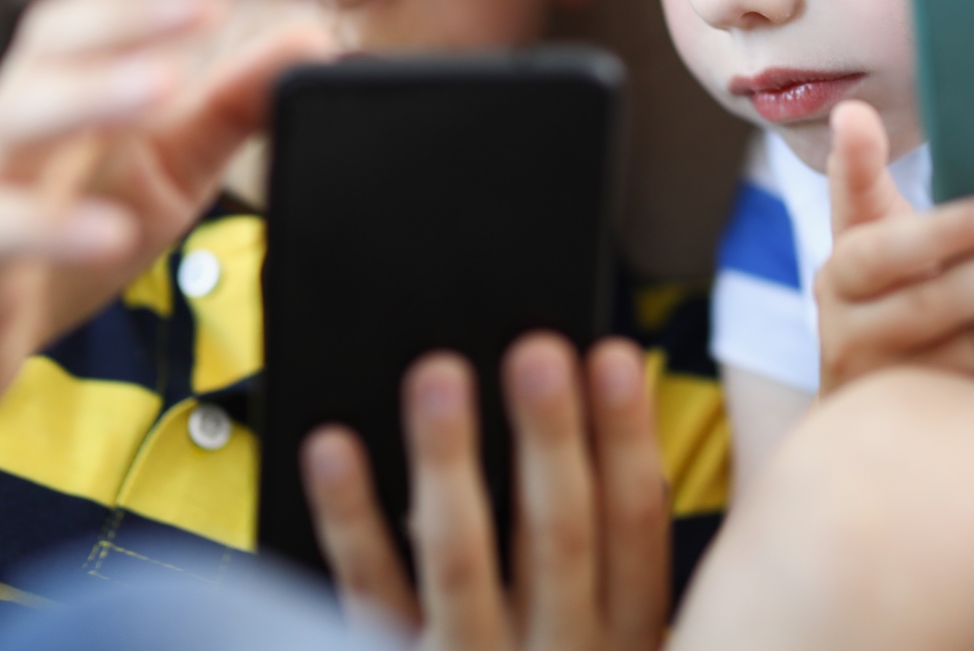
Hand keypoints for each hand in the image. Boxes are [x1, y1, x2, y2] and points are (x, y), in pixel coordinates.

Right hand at [0, 0, 334, 432]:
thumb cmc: (63, 229)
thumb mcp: (169, 166)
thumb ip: (233, 104)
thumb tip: (313, 40)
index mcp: (69, 84)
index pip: (102, 4)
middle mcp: (21, 114)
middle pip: (58, 40)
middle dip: (132, 12)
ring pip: (23, 116)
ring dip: (94, 93)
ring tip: (164, 82)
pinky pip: (2, 230)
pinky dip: (56, 228)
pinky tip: (110, 230)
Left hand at [302, 335, 668, 650]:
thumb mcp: (621, 646)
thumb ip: (614, 562)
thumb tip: (609, 434)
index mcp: (626, 642)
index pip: (637, 532)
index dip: (628, 441)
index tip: (618, 357)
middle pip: (557, 537)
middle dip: (550, 439)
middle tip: (536, 352)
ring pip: (460, 560)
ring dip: (449, 462)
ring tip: (438, 375)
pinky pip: (369, 592)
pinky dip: (350, 519)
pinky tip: (335, 450)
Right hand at [814, 101, 973, 399]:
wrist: (859, 400)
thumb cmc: (876, 284)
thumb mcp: (858, 228)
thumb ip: (858, 169)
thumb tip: (852, 109)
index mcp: (842, 281)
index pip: (887, 254)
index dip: (944, 234)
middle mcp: (862, 340)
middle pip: (942, 306)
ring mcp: (909, 390)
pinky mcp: (953, 423)